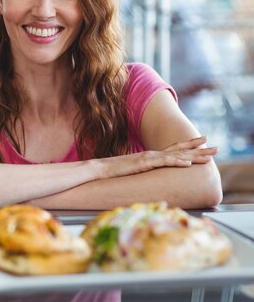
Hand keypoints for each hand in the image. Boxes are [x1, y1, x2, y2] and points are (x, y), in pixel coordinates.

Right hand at [98, 136, 217, 178]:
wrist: (100, 169)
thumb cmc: (114, 171)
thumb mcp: (133, 171)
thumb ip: (143, 170)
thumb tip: (150, 175)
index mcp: (151, 156)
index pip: (174, 149)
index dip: (189, 145)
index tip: (203, 141)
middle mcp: (153, 154)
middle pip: (180, 150)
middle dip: (199, 149)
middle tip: (216, 147)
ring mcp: (149, 158)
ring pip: (176, 156)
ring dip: (194, 156)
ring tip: (209, 156)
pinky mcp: (144, 164)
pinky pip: (163, 163)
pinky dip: (176, 162)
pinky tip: (187, 163)